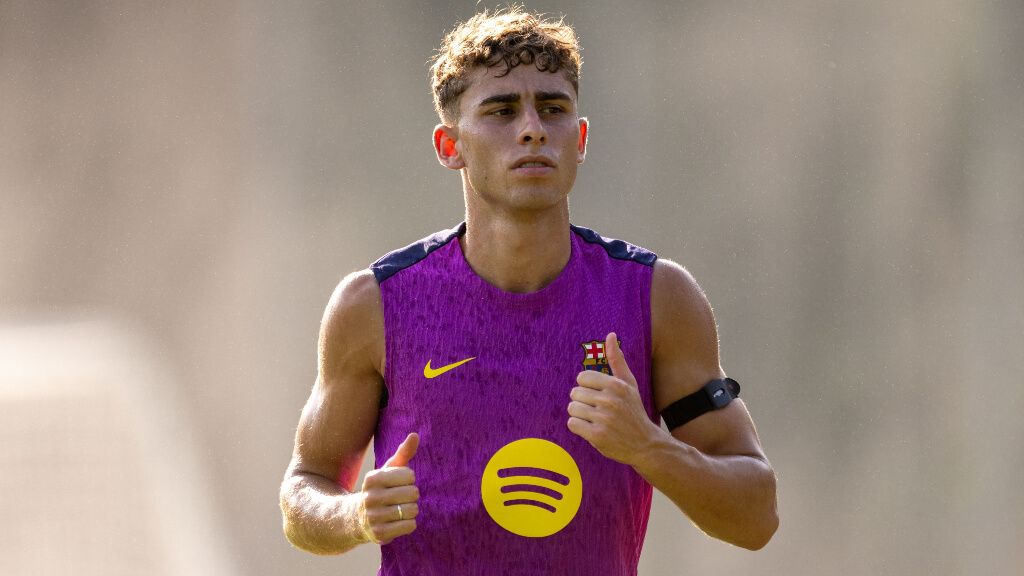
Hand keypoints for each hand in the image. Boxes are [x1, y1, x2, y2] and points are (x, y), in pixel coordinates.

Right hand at [357, 432, 419, 544]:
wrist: (356, 519)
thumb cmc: (379, 489)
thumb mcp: (387, 470)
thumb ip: (403, 453)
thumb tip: (415, 435)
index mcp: (372, 478)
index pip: (409, 475)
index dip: (409, 479)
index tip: (399, 483)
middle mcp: (370, 497)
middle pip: (413, 493)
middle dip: (412, 495)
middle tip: (400, 498)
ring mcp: (374, 517)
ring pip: (412, 510)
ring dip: (411, 510)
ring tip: (400, 509)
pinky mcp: (380, 533)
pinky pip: (410, 525)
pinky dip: (409, 523)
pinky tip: (399, 521)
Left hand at [567, 333, 662, 464]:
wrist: (645, 444)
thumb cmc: (633, 411)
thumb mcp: (629, 384)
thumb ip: (617, 359)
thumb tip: (610, 334)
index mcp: (617, 385)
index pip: (582, 377)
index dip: (587, 387)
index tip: (598, 395)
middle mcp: (610, 400)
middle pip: (575, 393)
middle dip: (583, 402)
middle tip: (597, 410)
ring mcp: (604, 419)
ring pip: (572, 408)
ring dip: (580, 415)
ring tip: (595, 420)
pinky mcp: (597, 436)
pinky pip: (572, 424)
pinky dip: (578, 427)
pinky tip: (591, 429)